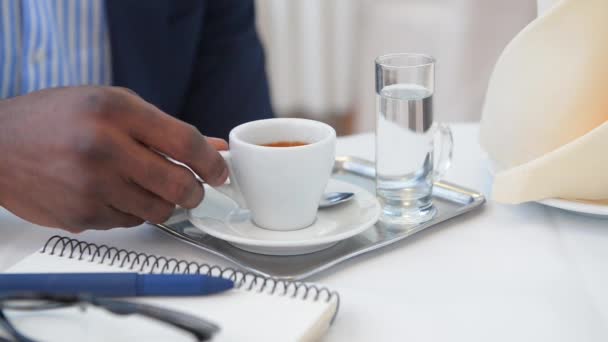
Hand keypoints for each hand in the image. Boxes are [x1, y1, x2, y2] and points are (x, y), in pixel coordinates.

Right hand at [0, 86, 227, 231]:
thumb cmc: (56, 119)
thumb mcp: (111, 105)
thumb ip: (163, 128)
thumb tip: (214, 148)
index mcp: (115, 110)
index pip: (185, 141)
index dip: (211, 162)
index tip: (219, 171)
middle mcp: (103, 147)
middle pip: (179, 184)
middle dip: (195, 191)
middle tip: (193, 189)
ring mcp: (91, 185)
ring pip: (159, 210)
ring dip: (163, 202)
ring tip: (144, 185)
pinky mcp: (81, 216)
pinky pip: (130, 223)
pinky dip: (132, 211)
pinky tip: (113, 193)